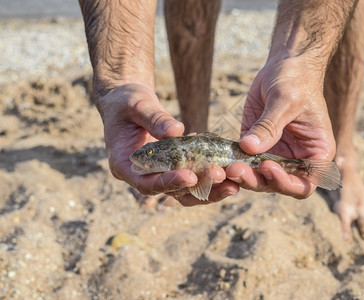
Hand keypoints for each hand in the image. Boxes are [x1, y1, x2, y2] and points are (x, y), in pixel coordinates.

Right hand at [99, 84, 237, 205]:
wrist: (128, 102)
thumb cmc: (126, 102)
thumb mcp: (136, 105)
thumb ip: (154, 118)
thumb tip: (177, 130)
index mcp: (125, 166)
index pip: (148, 184)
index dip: (169, 182)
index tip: (190, 176)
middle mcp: (142, 176)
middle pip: (171, 193)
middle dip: (198, 187)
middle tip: (221, 177)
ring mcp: (158, 174)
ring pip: (186, 191)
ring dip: (210, 189)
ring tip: (233, 183)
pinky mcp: (172, 168)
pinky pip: (192, 177)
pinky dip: (209, 176)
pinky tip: (228, 169)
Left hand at [226, 55, 335, 198]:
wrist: (285, 64)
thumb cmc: (296, 79)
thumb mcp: (285, 100)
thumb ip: (269, 126)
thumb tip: (249, 148)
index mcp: (315, 153)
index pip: (304, 184)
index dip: (286, 183)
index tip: (267, 167)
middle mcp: (295, 159)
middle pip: (276, 184)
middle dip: (257, 181)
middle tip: (236, 170)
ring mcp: (274, 153)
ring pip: (257, 177)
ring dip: (241, 176)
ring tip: (225, 168)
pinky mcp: (254, 145)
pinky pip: (243, 160)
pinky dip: (231, 163)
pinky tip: (219, 161)